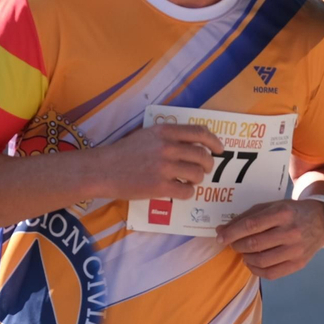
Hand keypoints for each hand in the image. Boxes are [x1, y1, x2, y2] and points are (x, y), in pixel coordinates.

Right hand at [97, 123, 225, 202]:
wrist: (103, 169)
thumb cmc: (124, 152)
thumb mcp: (147, 135)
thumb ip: (169, 136)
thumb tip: (194, 143)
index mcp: (165, 131)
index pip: (200, 133)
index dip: (214, 141)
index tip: (220, 149)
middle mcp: (167, 147)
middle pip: (203, 156)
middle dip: (208, 164)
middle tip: (204, 169)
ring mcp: (164, 168)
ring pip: (197, 175)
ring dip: (196, 179)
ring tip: (188, 180)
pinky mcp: (160, 187)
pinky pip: (187, 191)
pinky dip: (187, 192)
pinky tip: (179, 190)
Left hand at [216, 198, 323, 280]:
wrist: (321, 221)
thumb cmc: (291, 212)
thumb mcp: (272, 206)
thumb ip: (247, 216)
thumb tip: (222, 230)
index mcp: (282, 213)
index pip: (251, 225)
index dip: (232, 233)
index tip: (220, 236)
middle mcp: (291, 232)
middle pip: (255, 244)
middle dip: (237, 245)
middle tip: (232, 244)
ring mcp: (296, 250)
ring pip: (261, 261)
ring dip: (246, 258)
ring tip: (244, 253)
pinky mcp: (299, 264)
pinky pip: (272, 274)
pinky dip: (256, 270)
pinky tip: (252, 263)